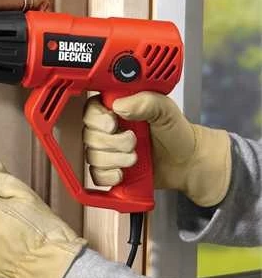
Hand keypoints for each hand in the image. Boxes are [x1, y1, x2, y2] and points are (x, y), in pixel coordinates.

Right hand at [83, 92, 231, 206]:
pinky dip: (110, 175)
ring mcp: (108, 151)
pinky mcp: (110, 170)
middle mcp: (108, 130)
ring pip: (92, 156)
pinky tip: (124, 172)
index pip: (91, 109)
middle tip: (133, 141)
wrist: (188, 162)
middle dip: (112, 142)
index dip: (97, 118)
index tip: (113, 123)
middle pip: (89, 135)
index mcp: (117, 109)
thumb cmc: (176, 133)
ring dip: (115, 159)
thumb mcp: (166, 110)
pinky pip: (96, 175)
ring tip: (135, 157)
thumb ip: (146, 101)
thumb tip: (121, 105)